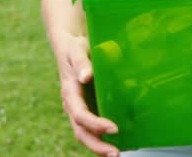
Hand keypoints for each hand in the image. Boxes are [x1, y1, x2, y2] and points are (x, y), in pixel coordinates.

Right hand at [53, 2, 119, 156]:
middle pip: (81, 132)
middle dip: (97, 146)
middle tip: (116, 154)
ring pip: (86, 133)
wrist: (70, 45)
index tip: (114, 128)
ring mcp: (80, 108)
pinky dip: (104, 137)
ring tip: (118, 153)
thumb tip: (86, 77)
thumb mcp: (76, 49)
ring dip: (100, 146)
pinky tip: (122, 141)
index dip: (96, 124)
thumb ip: (81, 62)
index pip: (80, 114)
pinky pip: (94, 127)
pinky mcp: (88, 107)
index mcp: (70, 92)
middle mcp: (73, 105)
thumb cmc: (75, 46)